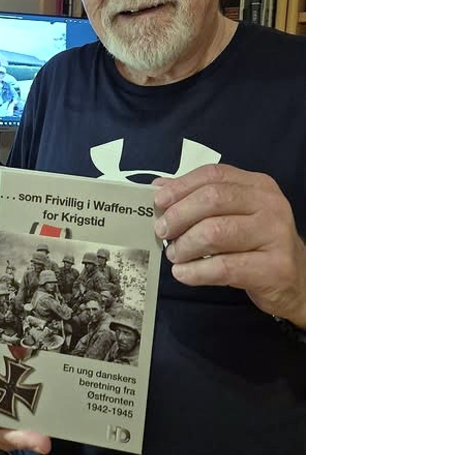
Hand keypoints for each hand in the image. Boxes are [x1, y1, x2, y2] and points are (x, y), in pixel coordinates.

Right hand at [0, 311, 52, 452]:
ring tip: (45, 441)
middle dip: (14, 438)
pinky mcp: (20, 414)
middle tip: (35, 441)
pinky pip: (28, 424)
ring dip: (29, 438)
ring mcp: (1, 414)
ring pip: (12, 433)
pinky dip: (39, 427)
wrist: (4, 350)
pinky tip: (52, 427)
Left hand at [153, 164, 305, 327]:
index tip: (158, 202)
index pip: (213, 175)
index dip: (181, 187)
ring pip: (215, 232)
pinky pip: (223, 267)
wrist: (296, 279)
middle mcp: (270, 205)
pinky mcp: (274, 267)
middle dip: (179, 215)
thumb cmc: (257, 244)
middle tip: (163, 232)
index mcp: (258, 186)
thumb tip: (160, 187)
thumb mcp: (233, 215)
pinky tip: (183, 273)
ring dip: (185, 245)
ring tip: (174, 255)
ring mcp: (276, 235)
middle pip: (213, 200)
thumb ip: (199, 198)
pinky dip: (195, 271)